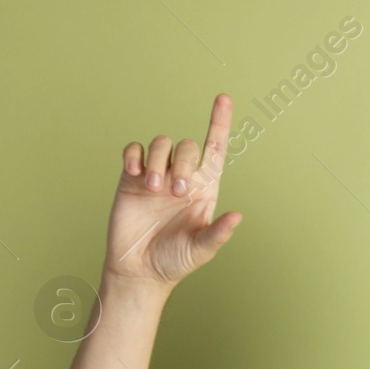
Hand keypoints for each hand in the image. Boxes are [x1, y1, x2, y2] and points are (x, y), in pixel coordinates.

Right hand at [104, 93, 241, 288]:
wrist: (139, 270)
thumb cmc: (175, 261)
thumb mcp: (201, 250)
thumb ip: (218, 233)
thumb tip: (238, 216)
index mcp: (205, 189)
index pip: (215, 149)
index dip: (219, 123)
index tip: (223, 98)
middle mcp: (183, 178)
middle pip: (187, 146)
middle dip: (183, 163)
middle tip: (176, 192)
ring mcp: (156, 176)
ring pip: (160, 144)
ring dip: (158, 161)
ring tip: (154, 188)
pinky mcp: (131, 179)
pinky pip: (133, 151)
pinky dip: (134, 156)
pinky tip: (136, 174)